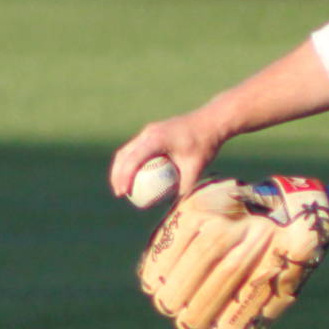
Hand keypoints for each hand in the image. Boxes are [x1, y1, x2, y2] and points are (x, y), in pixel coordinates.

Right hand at [109, 112, 225, 201]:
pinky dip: (132, 162)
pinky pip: (136, 149)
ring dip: (121, 168)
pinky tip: (136, 178)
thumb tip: (172, 207)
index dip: (124, 177)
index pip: (134, 159)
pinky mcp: (152, 132)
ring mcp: (149, 131)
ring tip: (122, 188)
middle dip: (117, 175)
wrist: (210, 122)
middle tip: (120, 194)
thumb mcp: (197, 169)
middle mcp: (149, 133)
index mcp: (157, 139)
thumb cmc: (205, 145)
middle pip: (124, 154)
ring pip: (127, 150)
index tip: (123, 193)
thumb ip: (184, 187)